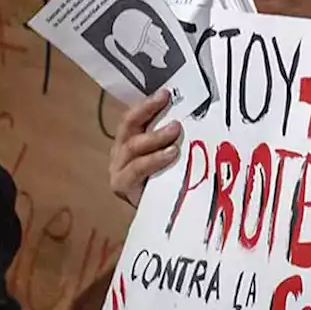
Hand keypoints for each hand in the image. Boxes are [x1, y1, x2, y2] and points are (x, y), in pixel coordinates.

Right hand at [110, 89, 181, 206]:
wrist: (160, 216)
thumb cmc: (169, 183)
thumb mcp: (170, 157)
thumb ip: (172, 139)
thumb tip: (192, 116)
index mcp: (129, 140)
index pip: (134, 117)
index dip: (148, 104)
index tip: (166, 93)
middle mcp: (119, 153)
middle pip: (129, 127)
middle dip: (149, 113)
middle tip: (174, 111)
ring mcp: (118, 170)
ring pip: (133, 147)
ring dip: (156, 137)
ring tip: (176, 132)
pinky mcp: (123, 187)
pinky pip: (137, 170)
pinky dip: (154, 160)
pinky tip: (171, 155)